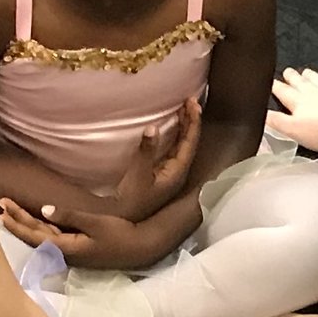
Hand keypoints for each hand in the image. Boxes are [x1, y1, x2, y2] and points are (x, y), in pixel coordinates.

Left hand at [0, 197, 152, 270]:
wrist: (140, 248)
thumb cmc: (120, 235)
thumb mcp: (96, 223)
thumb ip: (69, 216)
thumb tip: (43, 209)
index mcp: (66, 247)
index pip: (34, 235)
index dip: (17, 223)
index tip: (3, 210)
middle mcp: (65, 251)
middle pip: (35, 234)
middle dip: (17, 219)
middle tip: (2, 203)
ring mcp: (71, 250)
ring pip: (42, 235)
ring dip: (27, 223)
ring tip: (11, 211)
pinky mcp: (78, 247)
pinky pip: (53, 236)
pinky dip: (41, 226)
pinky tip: (35, 219)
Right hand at [111, 98, 202, 221]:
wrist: (125, 216)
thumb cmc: (132, 197)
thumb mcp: (138, 173)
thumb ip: (146, 151)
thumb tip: (153, 128)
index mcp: (178, 171)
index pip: (190, 142)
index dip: (193, 121)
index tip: (193, 103)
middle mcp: (179, 171)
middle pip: (189, 141)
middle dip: (191, 120)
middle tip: (191, 100)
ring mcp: (171, 172)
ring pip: (182, 144)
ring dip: (184, 126)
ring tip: (185, 108)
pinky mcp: (162, 172)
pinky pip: (174, 148)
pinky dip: (175, 135)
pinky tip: (172, 126)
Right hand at [268, 67, 317, 153]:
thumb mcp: (292, 130)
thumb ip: (277, 122)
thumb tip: (261, 115)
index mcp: (298, 104)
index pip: (284, 93)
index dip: (276, 88)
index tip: (270, 82)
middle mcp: (313, 95)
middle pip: (300, 84)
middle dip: (292, 78)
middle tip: (287, 71)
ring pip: (316, 82)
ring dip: (309, 77)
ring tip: (305, 72)